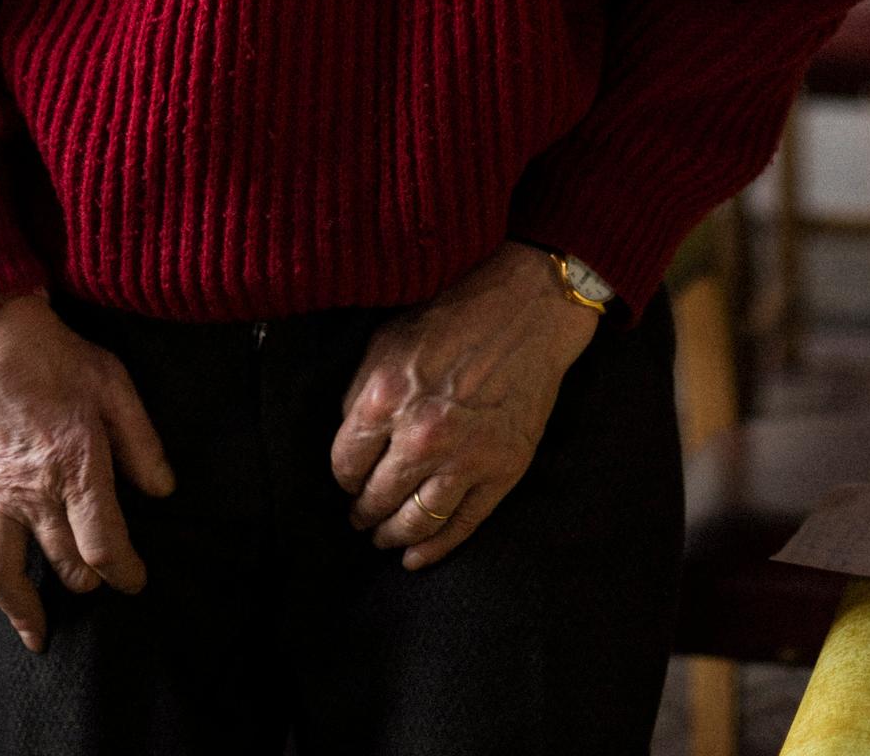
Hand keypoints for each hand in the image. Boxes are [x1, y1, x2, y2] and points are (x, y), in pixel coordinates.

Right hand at [0, 293, 176, 651]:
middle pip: (62, 564)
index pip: (103, 545)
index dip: (125, 573)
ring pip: (0, 572)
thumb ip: (141, 442)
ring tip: (36, 631)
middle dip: (86, 582)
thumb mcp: (114, 384)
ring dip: (21, 609)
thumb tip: (164, 490)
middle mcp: (32, 492)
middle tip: (98, 584)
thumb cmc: (53, 355)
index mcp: (76, 467)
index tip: (135, 581)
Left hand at [328, 241, 601, 570]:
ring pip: (415, 521)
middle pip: (376, 497)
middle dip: (362, 513)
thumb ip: (363, 394)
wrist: (527, 311)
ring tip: (383, 538)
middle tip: (359, 518)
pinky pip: (462, 525)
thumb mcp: (388, 342)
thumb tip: (354, 440)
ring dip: (393, 536)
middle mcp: (421, 436)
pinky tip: (416, 558)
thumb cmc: (455, 319)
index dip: (343, 478)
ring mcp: (465, 458)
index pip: (345, 463)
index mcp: (385, 399)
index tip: (347, 481)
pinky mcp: (502, 471)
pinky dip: (436, 548)